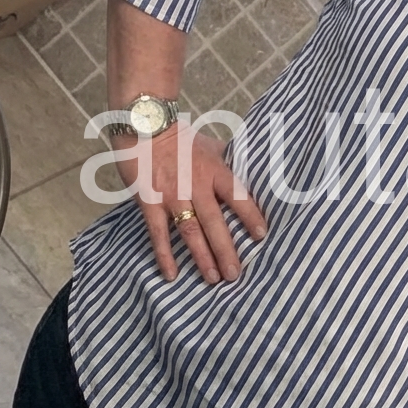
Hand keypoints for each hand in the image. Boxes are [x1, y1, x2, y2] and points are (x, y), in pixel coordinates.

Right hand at [114, 122, 266, 283]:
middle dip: (226, 250)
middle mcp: (196, 186)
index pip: (237, 196)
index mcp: (215, 172)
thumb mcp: (213, 147)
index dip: (250, 215)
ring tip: (212, 279)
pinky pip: (158, 233)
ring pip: (190, 231)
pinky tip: (171, 275)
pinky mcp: (149, 202)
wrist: (145, 127)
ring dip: (201, 257)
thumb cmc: (183, 139)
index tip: (262, 235)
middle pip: (214, 222)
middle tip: (235, 275)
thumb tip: (256, 172)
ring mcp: (172, 196)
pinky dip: (164, 255)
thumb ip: (232, 163)